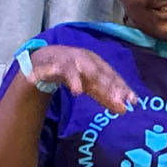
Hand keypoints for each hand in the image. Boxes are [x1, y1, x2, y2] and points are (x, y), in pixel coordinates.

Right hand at [22, 45, 138, 112]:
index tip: (132, 101)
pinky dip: (38, 75)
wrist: (52, 57)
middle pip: (95, 73)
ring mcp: (65, 62)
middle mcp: (83, 60)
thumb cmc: (77, 72)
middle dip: (105, 86)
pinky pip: (44, 71)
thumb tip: (125, 110)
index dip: (122, 88)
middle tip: (116, 100)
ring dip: (73, 79)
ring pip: (70, 70)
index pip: (111, 76)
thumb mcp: (92, 85)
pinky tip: (33, 80)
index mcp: (96, 63)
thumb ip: (106, 96)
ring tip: (76, 91)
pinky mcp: (48, 65)